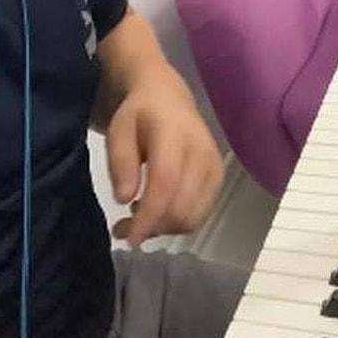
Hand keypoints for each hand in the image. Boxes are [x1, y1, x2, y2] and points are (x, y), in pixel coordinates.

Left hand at [106, 75, 224, 246]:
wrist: (169, 99)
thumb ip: (120, 162)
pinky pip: (200, 214)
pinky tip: (159, 209)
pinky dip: (177, 222)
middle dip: (152, 227)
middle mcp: (202, 151)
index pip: (166, 183)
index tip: (128, 239)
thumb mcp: (118, 130)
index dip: (149, 216)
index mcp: (174, 134)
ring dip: (164, 228)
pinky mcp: (219, 178)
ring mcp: (215, 166)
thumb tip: (124, 200)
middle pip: (182, 206)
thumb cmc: (139, 115)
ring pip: (193, 216)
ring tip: (139, 217)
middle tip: (123, 227)